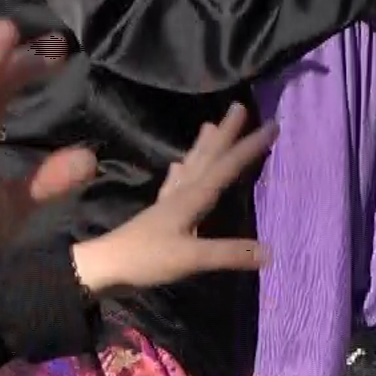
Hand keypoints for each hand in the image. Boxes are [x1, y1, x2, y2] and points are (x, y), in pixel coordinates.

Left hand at [69, 104, 272, 297]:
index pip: (227, 166)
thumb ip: (228, 253)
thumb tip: (269, 251)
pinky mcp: (157, 213)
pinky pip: (174, 183)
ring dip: (204, 145)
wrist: (103, 268)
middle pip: (208, 157)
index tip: (272, 124)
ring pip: (192, 165)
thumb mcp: (190, 258)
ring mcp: (168, 202)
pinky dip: (180, 171)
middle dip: (225, 133)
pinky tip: (177, 165)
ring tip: (209, 125)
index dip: (250, 146)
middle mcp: (182, 192)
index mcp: (192, 197)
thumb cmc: (146, 259)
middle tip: (238, 106)